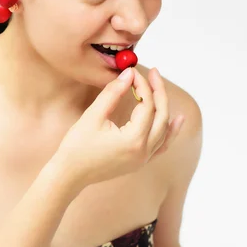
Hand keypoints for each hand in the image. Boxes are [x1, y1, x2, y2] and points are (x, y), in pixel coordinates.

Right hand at [53, 67, 184, 189]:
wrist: (69, 175)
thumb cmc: (77, 147)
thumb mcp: (93, 116)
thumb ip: (113, 93)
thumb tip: (128, 74)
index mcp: (133, 139)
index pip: (147, 105)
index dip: (143, 85)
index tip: (133, 71)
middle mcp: (143, 151)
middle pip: (161, 115)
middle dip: (158, 92)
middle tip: (154, 73)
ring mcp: (143, 159)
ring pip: (164, 130)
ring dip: (164, 108)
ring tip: (161, 88)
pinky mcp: (139, 162)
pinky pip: (161, 145)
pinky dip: (169, 131)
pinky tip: (177, 121)